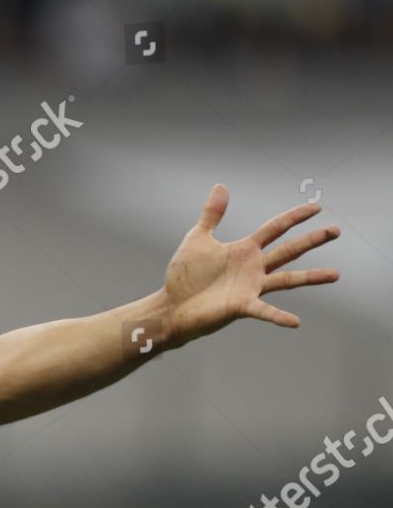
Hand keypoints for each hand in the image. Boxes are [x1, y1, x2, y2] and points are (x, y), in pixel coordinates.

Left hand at [160, 183, 340, 346]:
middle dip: (312, 240)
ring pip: (287, 279)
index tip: (317, 207)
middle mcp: (253, 268)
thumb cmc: (185, 276)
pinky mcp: (241, 306)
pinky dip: (278, 316)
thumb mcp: (197, 239)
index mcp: (244, 250)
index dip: (295, 217)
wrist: (172, 305)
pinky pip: (264, 311)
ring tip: (336, 275)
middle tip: (336, 230)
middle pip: (289, 250)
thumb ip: (212, 214)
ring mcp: (250, 287)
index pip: (276, 228)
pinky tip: (295, 321)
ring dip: (311, 277)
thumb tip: (221, 186)